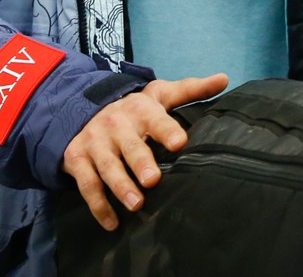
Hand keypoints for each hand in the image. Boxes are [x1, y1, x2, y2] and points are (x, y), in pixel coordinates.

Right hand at [62, 73, 227, 229]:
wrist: (84, 107)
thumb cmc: (134, 108)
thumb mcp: (160, 95)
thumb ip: (191, 90)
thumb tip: (224, 79)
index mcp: (139, 109)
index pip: (155, 119)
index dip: (167, 130)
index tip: (180, 143)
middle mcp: (116, 124)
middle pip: (130, 145)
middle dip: (140, 162)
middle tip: (153, 180)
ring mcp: (95, 142)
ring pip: (108, 166)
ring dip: (120, 186)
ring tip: (136, 204)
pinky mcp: (77, 159)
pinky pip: (87, 184)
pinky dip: (98, 205)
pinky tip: (112, 223)